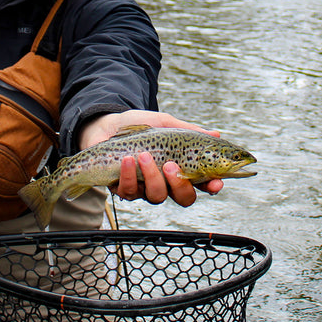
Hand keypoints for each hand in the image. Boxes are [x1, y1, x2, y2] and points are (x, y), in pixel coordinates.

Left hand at [79, 110, 224, 206]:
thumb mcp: (164, 123)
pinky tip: (126, 160)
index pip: (202, 183)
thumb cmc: (138, 125)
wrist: (106, 125)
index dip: (211, 186)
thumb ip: (188, 131)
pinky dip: (129, 175)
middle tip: (170, 165)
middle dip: (179, 185)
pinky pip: (130, 192)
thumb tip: (215, 135)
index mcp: (180, 167)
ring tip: (143, 156)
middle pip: (183, 198)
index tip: (216, 183)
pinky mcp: (124, 189)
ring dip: (151, 176)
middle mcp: (166, 182)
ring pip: (157, 196)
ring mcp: (145, 188)